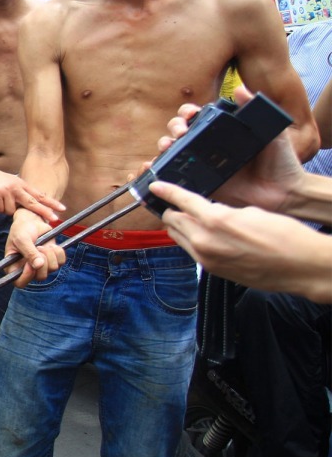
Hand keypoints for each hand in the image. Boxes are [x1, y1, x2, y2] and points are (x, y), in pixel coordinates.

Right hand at [0, 166, 63, 221]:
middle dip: (44, 211)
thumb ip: (22, 193)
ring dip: (5, 209)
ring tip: (0, 200)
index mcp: (22, 184)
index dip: (51, 202)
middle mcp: (16, 187)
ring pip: (11, 211)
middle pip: (32, 202)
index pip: (39, 195)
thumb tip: (30, 206)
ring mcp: (6, 191)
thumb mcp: (12, 183)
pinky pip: (0, 210)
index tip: (62, 208)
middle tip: (54, 218)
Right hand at [4, 209, 65, 286]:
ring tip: (42, 244)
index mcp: (15, 268)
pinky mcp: (53, 259)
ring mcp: (42, 265)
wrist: (32, 221)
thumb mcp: (21, 239)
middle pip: (40, 276)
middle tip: (38, 247)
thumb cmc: (21, 229)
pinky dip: (58, 252)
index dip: (27, 276)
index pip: (20, 283)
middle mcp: (28, 270)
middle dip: (42, 261)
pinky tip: (51, 245)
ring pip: (52, 269)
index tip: (30, 264)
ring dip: (50, 254)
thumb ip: (29, 252)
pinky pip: (61, 261)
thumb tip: (39, 265)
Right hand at [153, 86, 304, 213]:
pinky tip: (148, 169)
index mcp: (222, 133)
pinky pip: (173, 178)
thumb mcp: (273, 133)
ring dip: (162, 147)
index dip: (187, 113)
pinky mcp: (199, 185)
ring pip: (171, 153)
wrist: (284, 193)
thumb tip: (241, 89)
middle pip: (179, 133)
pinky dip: (155, 173)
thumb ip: (258, 111)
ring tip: (165, 148)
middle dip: (173, 129)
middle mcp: (208, 148)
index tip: (190, 115)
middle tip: (180, 134)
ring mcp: (201, 167)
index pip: (197, 117)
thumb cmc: (281, 162)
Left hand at [153, 181, 325, 292]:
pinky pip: (191, 252)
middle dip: (172, 210)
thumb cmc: (284, 235)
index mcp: (215, 220)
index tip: (155, 186)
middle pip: (172, 221)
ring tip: (188, 218)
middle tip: (174, 203)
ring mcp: (206, 259)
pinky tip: (203, 235)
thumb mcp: (250, 211)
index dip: (166, 191)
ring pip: (178, 238)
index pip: (182, 201)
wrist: (301, 266)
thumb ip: (223, 211)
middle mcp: (205, 241)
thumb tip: (209, 212)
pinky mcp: (212, 271)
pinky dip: (191, 241)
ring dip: (179, 226)